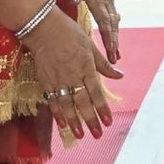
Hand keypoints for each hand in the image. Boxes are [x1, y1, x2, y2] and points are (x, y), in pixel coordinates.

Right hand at [24, 8, 121, 139]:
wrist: (43, 28)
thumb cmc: (70, 33)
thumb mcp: (91, 46)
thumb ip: (104, 65)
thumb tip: (120, 75)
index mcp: (86, 67)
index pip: (96, 92)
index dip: (102, 108)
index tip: (108, 121)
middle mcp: (73, 76)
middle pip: (83, 102)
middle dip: (91, 120)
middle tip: (97, 134)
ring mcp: (58, 81)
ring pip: (67, 105)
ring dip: (74, 121)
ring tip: (80, 135)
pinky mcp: (45, 82)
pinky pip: (52, 101)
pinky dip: (57, 113)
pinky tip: (62, 124)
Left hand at [64, 0, 122, 64]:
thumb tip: (73, 2)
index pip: (104, 22)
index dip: (108, 37)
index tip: (111, 51)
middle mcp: (107, 1)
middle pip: (112, 25)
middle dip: (114, 43)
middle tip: (115, 59)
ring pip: (114, 21)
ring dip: (115, 37)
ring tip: (116, 54)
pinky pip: (113, 15)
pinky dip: (115, 27)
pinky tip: (115, 35)